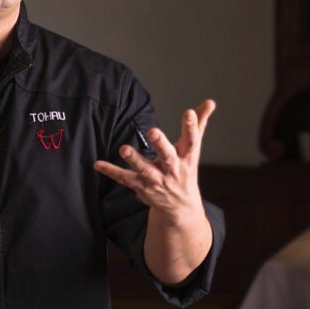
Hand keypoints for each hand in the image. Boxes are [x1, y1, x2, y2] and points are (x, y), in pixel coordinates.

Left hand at [94, 99, 215, 220]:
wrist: (181, 206)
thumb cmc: (186, 169)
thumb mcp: (193, 148)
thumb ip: (199, 123)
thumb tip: (211, 102)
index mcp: (187, 157)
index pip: (192, 140)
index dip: (191, 126)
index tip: (188, 112)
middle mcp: (173, 169)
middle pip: (168, 156)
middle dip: (161, 144)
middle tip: (153, 131)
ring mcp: (157, 180)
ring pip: (145, 169)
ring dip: (134, 159)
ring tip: (124, 148)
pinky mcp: (143, 187)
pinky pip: (126, 179)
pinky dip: (112, 172)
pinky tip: (98, 164)